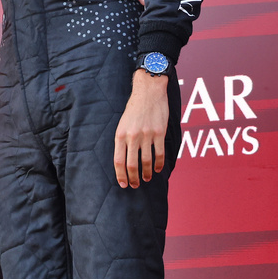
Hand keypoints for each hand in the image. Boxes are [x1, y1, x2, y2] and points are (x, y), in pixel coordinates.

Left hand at [113, 69, 168, 187]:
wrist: (148, 93)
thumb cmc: (134, 110)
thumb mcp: (122, 124)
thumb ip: (122, 140)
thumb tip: (123, 159)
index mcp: (120, 134)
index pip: (118, 160)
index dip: (120, 175)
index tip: (123, 184)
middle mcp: (132, 136)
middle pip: (131, 164)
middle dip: (133, 178)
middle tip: (134, 185)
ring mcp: (146, 135)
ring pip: (146, 161)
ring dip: (146, 174)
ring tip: (146, 179)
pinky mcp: (159, 133)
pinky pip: (159, 154)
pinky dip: (159, 165)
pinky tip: (157, 169)